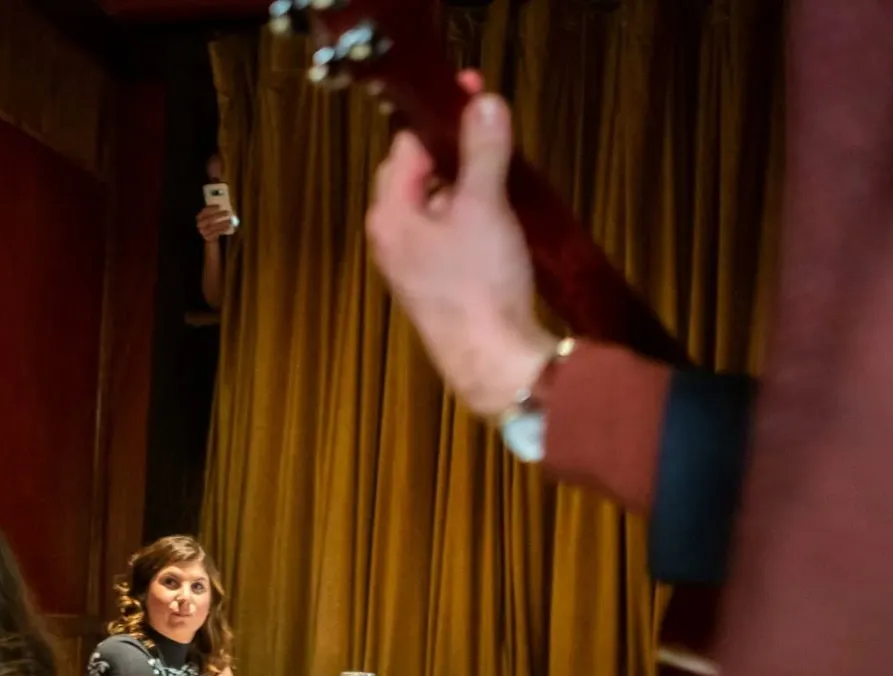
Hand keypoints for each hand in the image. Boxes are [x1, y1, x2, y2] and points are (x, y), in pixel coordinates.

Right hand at [196, 205, 236, 240]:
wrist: (210, 237)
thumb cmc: (212, 225)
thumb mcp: (212, 218)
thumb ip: (215, 212)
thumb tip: (225, 206)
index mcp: (199, 217)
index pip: (205, 211)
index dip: (211, 208)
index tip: (220, 206)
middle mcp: (199, 224)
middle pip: (209, 219)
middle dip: (218, 215)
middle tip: (227, 212)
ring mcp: (203, 232)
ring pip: (212, 227)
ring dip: (222, 223)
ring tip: (229, 220)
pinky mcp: (207, 238)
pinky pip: (215, 233)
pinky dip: (222, 229)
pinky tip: (228, 227)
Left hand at [365, 71, 556, 419]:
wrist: (493, 362)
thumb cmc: (480, 284)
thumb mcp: (485, 205)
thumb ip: (482, 151)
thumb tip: (483, 104)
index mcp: (390, 215)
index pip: (406, 146)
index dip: (441, 119)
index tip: (473, 97)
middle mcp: (391, 240)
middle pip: (418, 176)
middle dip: (452, 152)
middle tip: (491, 133)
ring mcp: (411, 267)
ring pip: (435, 208)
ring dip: (465, 186)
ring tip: (502, 174)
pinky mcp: (436, 288)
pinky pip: (447, 237)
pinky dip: (470, 219)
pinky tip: (500, 220)